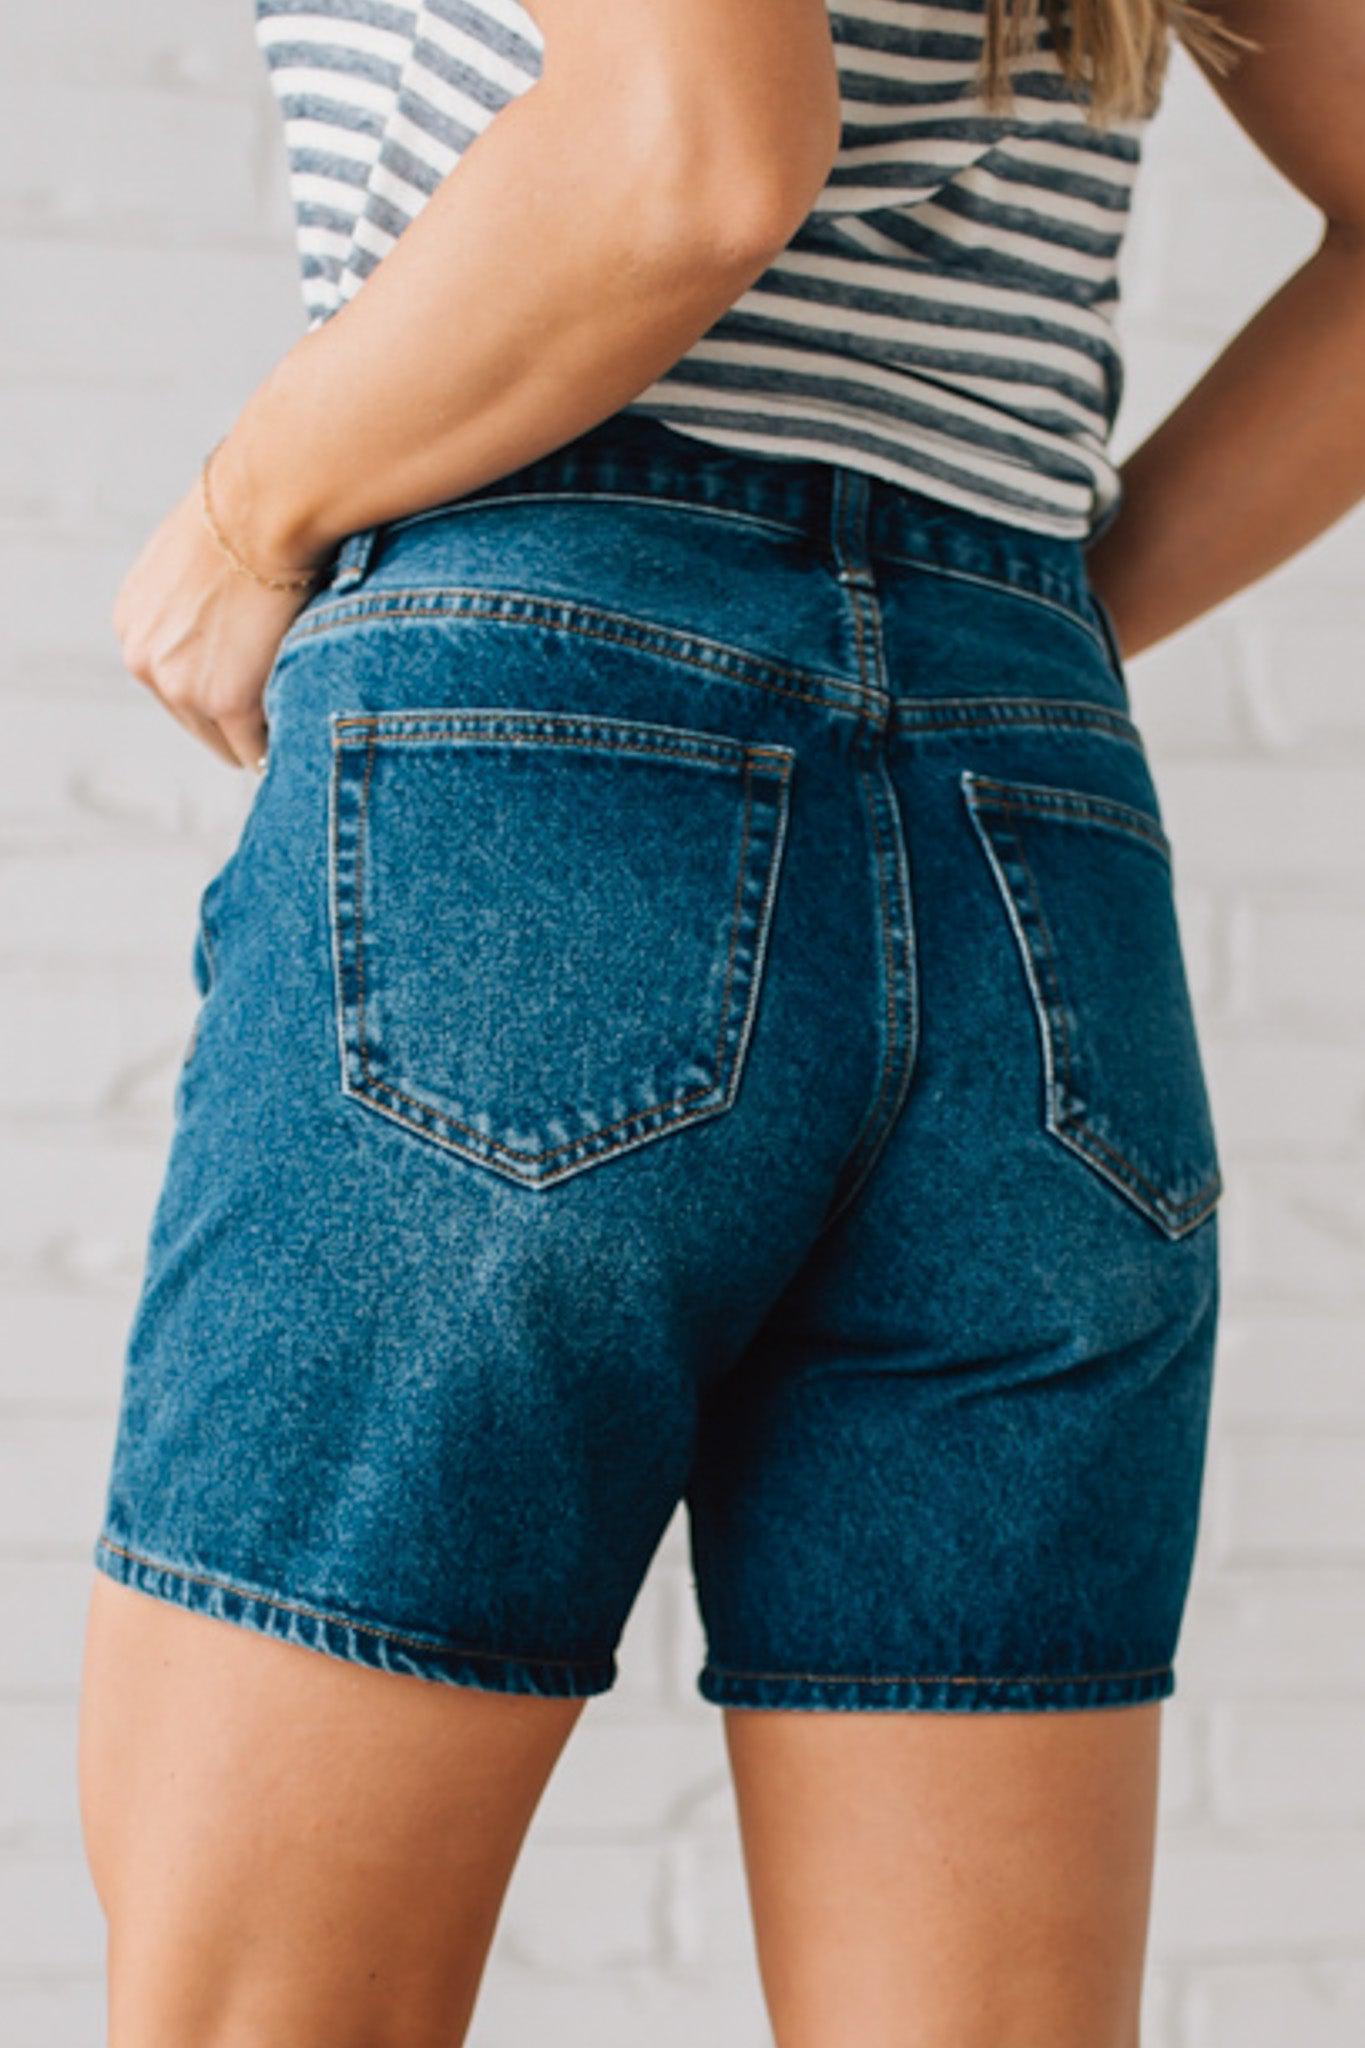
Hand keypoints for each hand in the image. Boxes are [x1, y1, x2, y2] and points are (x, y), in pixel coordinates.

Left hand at [111, 464, 323, 769]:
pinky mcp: (225, 702)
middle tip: (285, 705)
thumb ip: (193, 599)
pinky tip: (308, 725)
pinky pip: (257, 751)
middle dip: (238, 718)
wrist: (265, 507)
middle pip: (194, 721)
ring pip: (226, 743)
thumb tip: (227, 618)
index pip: (172, 683)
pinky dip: (282, 743)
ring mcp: (182, 686)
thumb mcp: (193, 554)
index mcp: (132, 626)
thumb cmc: (247, 513)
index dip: (218, 686)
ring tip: (300, 712)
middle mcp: (145, 662)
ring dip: (261, 734)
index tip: (258, 682)